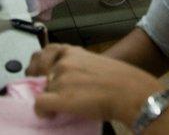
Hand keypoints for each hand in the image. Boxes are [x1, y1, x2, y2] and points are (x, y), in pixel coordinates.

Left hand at [26, 44, 164, 123]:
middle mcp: (63, 62)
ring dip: (49, 98)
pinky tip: (52, 115)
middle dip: (41, 81)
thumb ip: (79, 66)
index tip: (39, 73)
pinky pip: (39, 104)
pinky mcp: (59, 98)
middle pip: (41, 73)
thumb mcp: (97, 63)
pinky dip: (42, 111)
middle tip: (45, 91)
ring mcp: (60, 79)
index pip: (46, 51)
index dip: (39, 63)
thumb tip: (70, 80)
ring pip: (43, 90)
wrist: (129, 92)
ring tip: (61, 105)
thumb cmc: (122, 80)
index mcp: (73, 52)